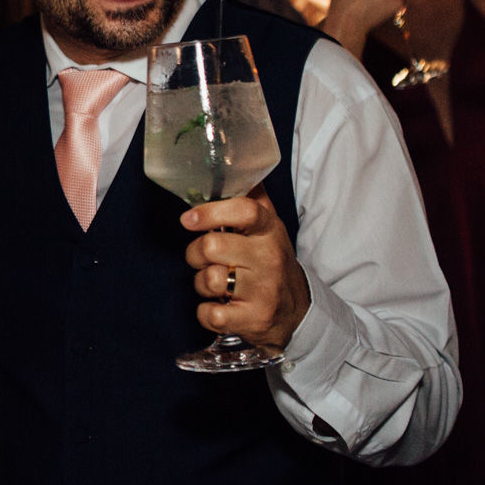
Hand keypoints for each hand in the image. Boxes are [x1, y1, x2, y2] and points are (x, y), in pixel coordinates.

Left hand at [181, 191, 309, 350]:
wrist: (297, 312)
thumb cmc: (270, 263)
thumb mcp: (267, 228)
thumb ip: (251, 198)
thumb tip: (234, 165)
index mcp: (269, 231)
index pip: (245, 210)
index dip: (211, 212)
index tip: (188, 219)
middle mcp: (268, 259)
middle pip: (212, 247)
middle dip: (195, 254)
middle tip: (201, 259)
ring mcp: (263, 291)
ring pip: (208, 280)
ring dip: (201, 283)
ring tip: (215, 283)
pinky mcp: (254, 320)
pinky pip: (210, 314)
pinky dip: (205, 313)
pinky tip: (219, 308)